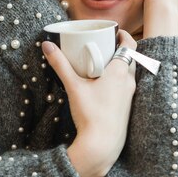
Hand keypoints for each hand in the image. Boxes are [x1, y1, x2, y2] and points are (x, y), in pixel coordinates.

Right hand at [42, 30, 136, 176]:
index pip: (130, 45)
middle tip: (102, 45)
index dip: (124, 35)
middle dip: (117, 50)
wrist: (102, 145)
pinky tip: (102, 85)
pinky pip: (125, 86)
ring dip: (117, 65)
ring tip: (101, 64)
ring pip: (127, 73)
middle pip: (129, 58)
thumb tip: (47, 45)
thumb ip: (60, 65)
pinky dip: (117, 80)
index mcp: (120, 72)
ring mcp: (129, 95)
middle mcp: (129, 82)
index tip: (115, 31)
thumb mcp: (73, 86)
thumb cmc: (91, 114)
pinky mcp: (126, 107)